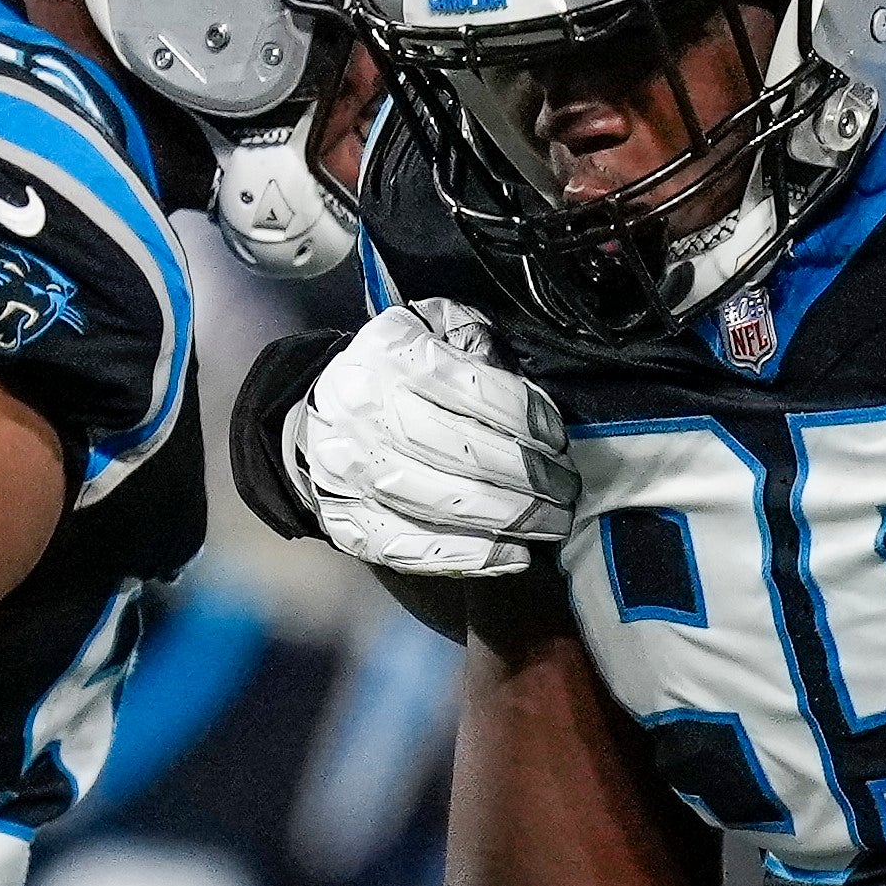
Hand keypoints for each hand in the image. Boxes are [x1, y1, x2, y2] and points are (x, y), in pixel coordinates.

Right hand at [295, 300, 576, 579]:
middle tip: (567, 489)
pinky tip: (516, 555)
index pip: (474, 390)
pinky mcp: (350, 520)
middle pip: (463, 453)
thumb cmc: (394, 372)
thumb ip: (478, 343)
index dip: (527, 418)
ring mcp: (353, 472)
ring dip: (512, 519)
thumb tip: (529, 388)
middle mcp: (366, 413)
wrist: (317, 417)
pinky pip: (417, 547)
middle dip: (530, 477)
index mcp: (391, 356)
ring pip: (445, 504)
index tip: (558, 440)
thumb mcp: (432, 330)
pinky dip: (474, 555)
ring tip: (552, 523)